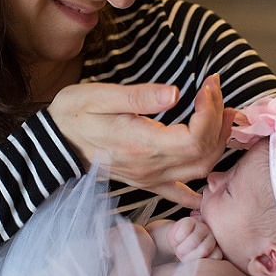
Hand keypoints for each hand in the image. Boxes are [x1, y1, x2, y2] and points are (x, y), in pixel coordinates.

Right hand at [48, 74, 234, 207]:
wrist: (53, 142)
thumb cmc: (73, 114)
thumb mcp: (100, 96)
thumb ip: (140, 96)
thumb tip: (176, 93)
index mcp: (143, 144)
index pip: (196, 136)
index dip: (211, 110)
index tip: (208, 84)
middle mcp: (150, 167)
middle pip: (205, 154)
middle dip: (220, 122)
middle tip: (218, 93)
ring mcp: (149, 178)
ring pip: (200, 170)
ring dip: (218, 144)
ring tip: (222, 116)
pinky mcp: (145, 181)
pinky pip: (180, 191)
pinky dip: (201, 184)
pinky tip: (210, 173)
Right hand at [167, 217, 222, 261]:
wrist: (176, 242)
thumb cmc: (186, 255)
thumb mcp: (194, 263)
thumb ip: (202, 265)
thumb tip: (203, 272)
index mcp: (216, 249)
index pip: (216, 256)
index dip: (201, 262)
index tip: (192, 263)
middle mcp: (211, 237)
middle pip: (205, 248)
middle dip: (188, 256)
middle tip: (182, 256)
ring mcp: (202, 227)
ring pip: (194, 240)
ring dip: (181, 248)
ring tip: (178, 249)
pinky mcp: (190, 221)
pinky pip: (184, 232)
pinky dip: (177, 239)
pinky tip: (177, 239)